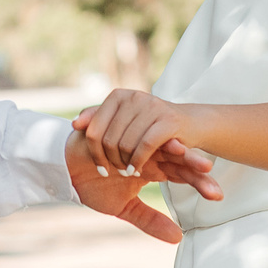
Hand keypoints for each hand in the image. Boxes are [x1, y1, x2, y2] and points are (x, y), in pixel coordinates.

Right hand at [66, 131, 219, 244]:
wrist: (65, 170)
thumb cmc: (95, 186)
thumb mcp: (125, 208)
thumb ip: (151, 220)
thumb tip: (178, 238)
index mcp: (155, 166)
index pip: (182, 173)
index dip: (199, 182)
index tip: (217, 195)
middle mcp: (148, 150)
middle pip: (175, 154)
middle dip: (192, 161)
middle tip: (208, 167)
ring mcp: (131, 139)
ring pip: (155, 141)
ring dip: (169, 145)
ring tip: (183, 150)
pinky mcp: (111, 130)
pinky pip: (126, 131)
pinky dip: (137, 135)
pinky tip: (154, 139)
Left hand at [75, 89, 194, 173]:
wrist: (193, 124)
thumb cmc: (152, 126)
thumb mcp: (124, 121)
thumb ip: (99, 119)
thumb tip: (74, 124)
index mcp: (119, 96)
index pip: (94, 129)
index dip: (94, 153)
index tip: (101, 168)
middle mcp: (133, 97)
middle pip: (108, 139)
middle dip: (111, 160)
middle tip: (118, 172)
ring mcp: (151, 107)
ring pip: (125, 144)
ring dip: (125, 163)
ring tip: (128, 172)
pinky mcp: (168, 121)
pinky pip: (143, 146)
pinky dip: (137, 162)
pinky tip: (136, 171)